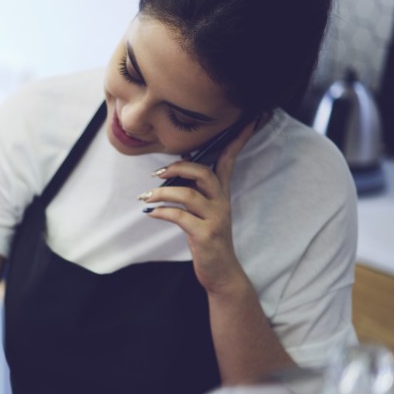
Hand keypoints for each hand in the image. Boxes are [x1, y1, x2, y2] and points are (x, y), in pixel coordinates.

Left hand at [139, 121, 256, 293]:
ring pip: (188, 195)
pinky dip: (162, 212)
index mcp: (221, 194)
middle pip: (204, 173)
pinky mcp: (205, 235)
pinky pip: (180, 217)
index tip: (247, 120)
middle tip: (157, 173)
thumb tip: (173, 172)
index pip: (229, 160)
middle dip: (179, 167)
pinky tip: (151, 213)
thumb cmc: (208, 239)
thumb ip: (195, 192)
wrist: (221, 272)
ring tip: (146, 197)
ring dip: (162, 193)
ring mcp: (215, 218)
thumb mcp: (204, 212)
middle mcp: (221, 203)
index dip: (236, 140)